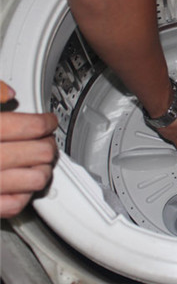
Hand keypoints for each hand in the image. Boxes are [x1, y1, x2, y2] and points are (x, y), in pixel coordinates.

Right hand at [0, 81, 57, 217]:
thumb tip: (9, 91)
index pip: (33, 126)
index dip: (47, 121)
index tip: (49, 121)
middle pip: (42, 152)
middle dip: (48, 144)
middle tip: (46, 140)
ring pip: (37, 180)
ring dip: (42, 170)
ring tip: (38, 162)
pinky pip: (15, 205)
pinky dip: (23, 195)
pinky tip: (20, 185)